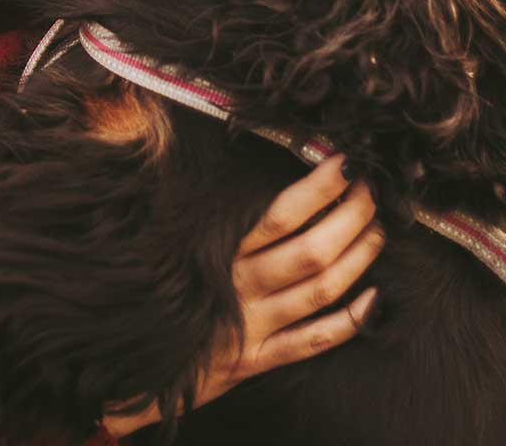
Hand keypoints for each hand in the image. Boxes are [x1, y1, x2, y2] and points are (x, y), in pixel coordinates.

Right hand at [97, 153, 383, 438]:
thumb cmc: (149, 295)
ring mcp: (252, 327)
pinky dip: (349, 322)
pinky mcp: (258, 360)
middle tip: (372, 194)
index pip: (278, 216)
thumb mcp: (158, 244)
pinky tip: (373, 299)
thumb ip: (177, 200)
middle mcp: (239, 289)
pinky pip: (313, 342)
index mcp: (216, 255)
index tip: (344, 163)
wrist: (127, 371)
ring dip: (357, 258)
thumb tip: (162, 136)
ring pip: (319, 291)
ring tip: (378, 232)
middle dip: (350, 219)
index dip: (317, 189)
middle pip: (309, 251)